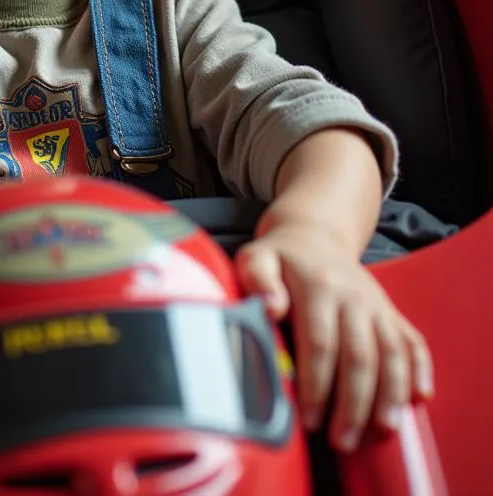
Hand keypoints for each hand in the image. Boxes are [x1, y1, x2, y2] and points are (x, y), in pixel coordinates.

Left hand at [235, 223, 433, 451]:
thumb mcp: (256, 257)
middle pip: (358, 356)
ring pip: (390, 354)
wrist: (314, 235)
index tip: (308, 419)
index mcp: (317, 285)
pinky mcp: (391, 312)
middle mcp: (352, 296)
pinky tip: (417, 399)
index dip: (316, 384)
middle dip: (352, 403)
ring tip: (379, 431)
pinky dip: (418, 371)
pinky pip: (412, 342)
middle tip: (341, 440)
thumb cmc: (280, 257)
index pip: (320, 341)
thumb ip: (257, 279)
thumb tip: (271, 308)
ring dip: (387, 396)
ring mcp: (376, 305)